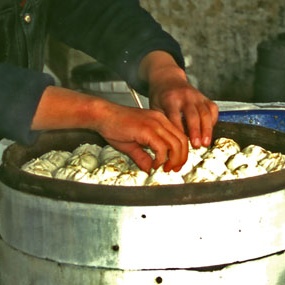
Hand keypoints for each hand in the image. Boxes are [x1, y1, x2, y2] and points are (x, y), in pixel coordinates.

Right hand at [30, 86, 187, 171]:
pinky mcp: (146, 129)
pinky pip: (161, 147)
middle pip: (182, 141)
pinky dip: (160, 159)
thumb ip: (142, 156)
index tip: (175, 164)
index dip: (181, 153)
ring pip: (176, 144)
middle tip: (173, 169)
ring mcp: (155, 123)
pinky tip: (153, 164)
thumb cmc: (114, 126)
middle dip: (181, 158)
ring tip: (164, 168)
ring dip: (173, 160)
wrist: (102, 115)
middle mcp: (160, 120)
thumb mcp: (132, 144)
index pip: (180, 137)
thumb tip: (149, 168)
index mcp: (160, 121)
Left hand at [140, 51, 217, 147]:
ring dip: (207, 129)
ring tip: (206, 143)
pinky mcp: (204, 97)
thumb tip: (167, 142)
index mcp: (170, 99)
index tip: (180, 143)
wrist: (168, 79)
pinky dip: (213, 121)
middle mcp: (185, 96)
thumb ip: (162, 122)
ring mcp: (196, 96)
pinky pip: (213, 109)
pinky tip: (209, 131)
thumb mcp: (154, 107)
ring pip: (205, 113)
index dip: (178, 130)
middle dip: (196, 131)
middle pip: (193, 115)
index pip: (175, 116)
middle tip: (196, 145)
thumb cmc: (160, 96)